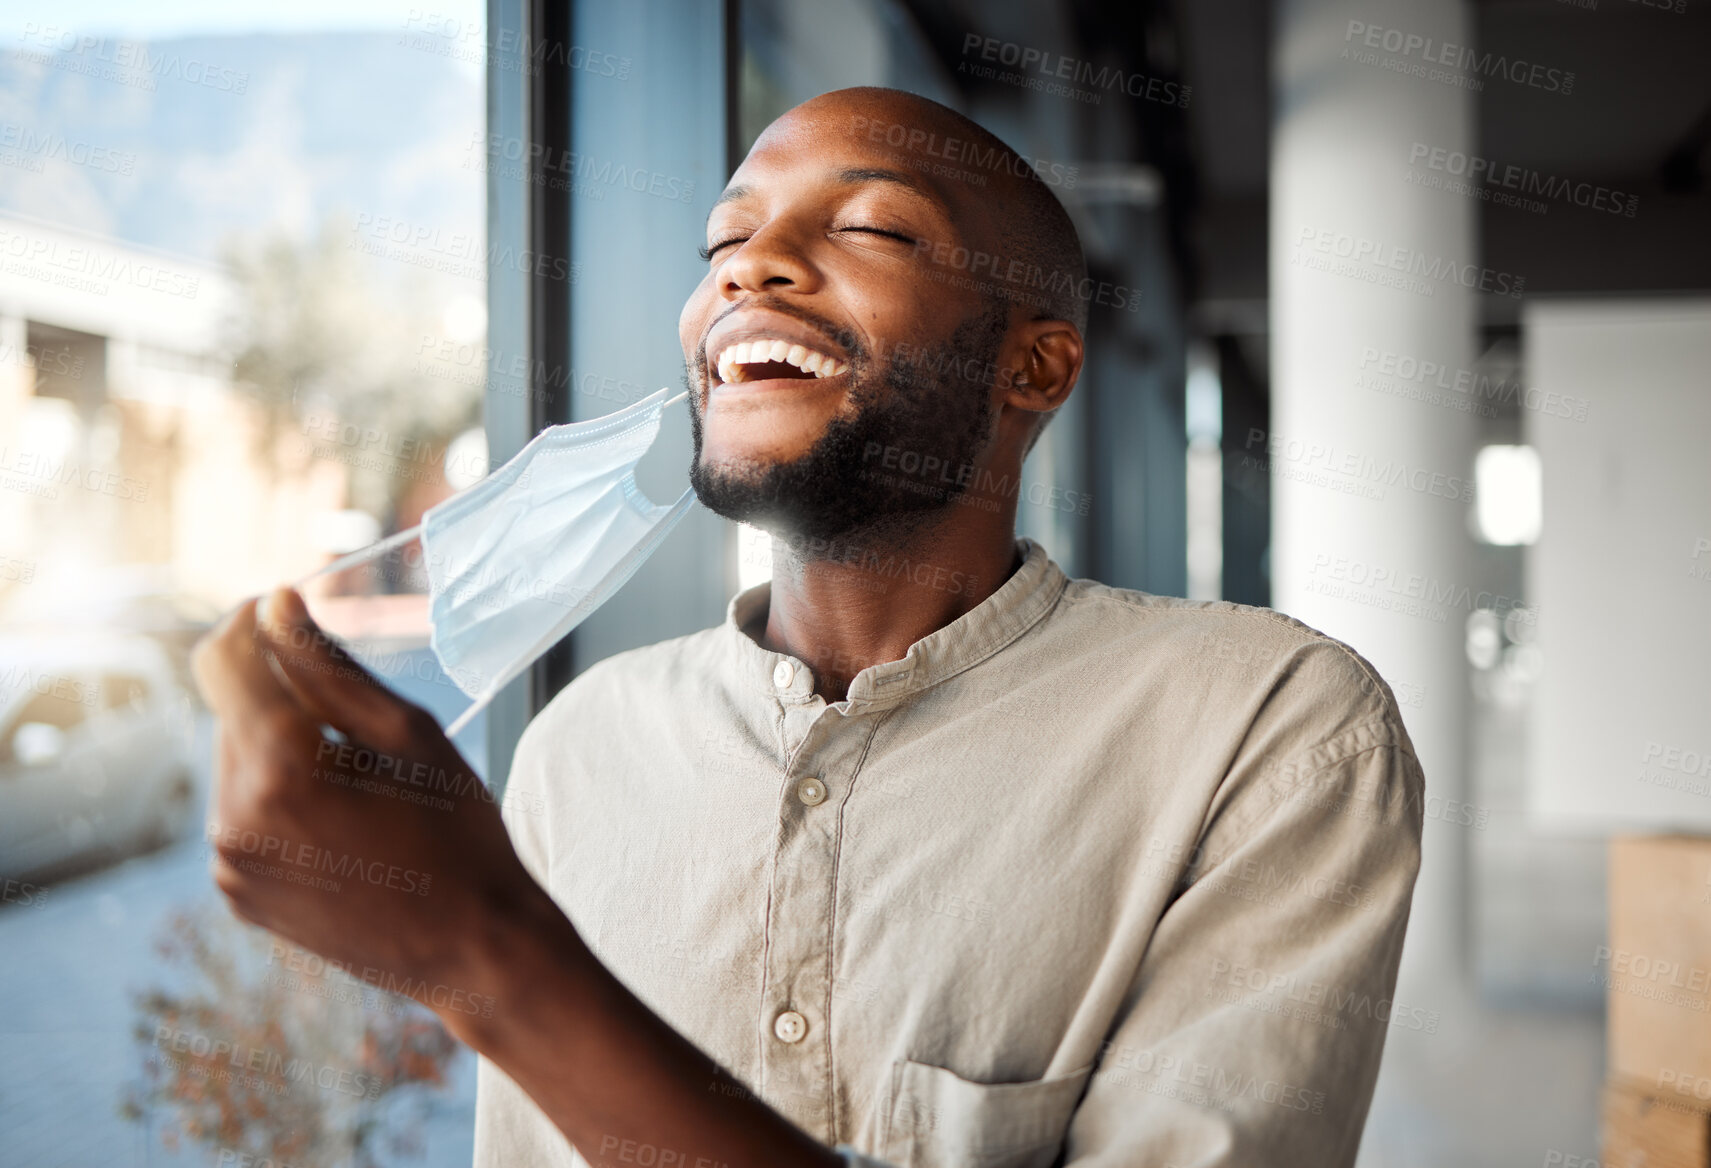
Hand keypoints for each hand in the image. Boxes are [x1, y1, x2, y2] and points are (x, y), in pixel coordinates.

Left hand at [190, 586, 540, 1037]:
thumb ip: (329, 667)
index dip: (250, 623)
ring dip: (283, 750)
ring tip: (361, 786)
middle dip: (283, 698)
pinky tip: (344, 824)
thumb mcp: (409, 733)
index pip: (221, 661)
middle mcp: (234, 818)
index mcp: (280, 770)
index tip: (286, 614)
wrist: (475, 949)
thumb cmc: (461, 835)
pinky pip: (242, 813)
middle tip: (362, 728)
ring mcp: (230, 863)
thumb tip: (274, 605)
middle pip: (233, 712)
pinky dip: (281, 799)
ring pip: (237, 762)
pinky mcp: (237, 892)